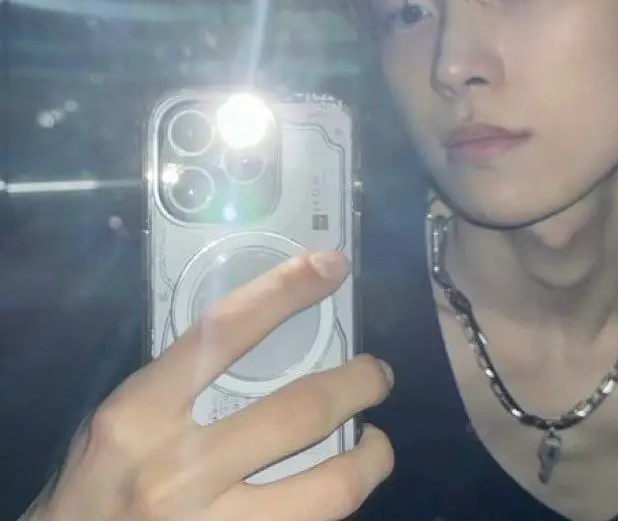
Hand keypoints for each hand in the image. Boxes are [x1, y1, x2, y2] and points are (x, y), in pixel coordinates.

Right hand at [24, 252, 393, 520]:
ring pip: (326, 489)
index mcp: (139, 413)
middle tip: (377, 374)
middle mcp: (175, 469)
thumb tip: (261, 334)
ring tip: (378, 442)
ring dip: (370, 458)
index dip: (286, 290)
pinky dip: (339, 504)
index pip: (226, 329)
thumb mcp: (123, 419)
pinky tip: (342, 487)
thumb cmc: (95, 484)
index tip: (330, 266)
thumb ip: (182, 382)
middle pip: (298, 411)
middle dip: (357, 384)